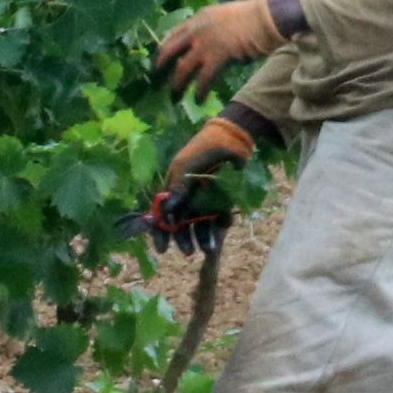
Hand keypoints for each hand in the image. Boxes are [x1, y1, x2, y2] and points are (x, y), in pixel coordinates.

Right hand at [141, 113, 258, 251]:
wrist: (231, 140)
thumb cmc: (202, 150)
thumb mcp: (185, 168)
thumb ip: (177, 190)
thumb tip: (166, 213)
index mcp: (173, 191)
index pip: (162, 217)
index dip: (160, 233)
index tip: (163, 249)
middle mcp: (187, 199)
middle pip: (182, 226)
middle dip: (184, 240)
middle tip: (189, 252)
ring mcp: (205, 201)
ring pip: (201, 225)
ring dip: (203, 238)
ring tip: (209, 250)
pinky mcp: (223, 201)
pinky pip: (220, 217)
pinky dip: (222, 222)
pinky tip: (224, 222)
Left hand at [154, 0, 284, 90]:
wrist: (267, 16)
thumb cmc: (253, 16)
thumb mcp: (223, 16)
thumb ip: (211, 26)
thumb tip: (206, 40)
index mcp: (198, 18)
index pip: (172, 35)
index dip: (164, 50)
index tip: (160, 60)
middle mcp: (196, 30)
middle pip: (169, 52)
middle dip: (160, 68)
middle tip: (156, 81)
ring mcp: (205, 44)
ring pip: (183, 68)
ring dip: (178, 85)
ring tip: (175, 97)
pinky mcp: (218, 56)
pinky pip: (203, 78)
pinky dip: (200, 91)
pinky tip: (199, 99)